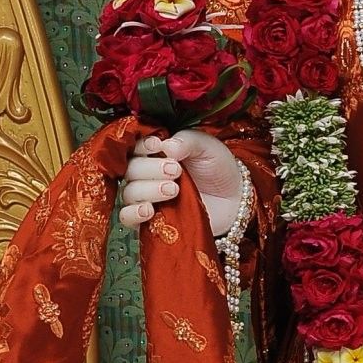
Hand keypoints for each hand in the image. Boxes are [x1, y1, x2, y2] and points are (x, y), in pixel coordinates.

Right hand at [118, 129, 246, 235]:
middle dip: (150, 169)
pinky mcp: (150, 221)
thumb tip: (167, 146)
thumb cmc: (218, 168)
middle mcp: (147, 174)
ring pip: (129, 193)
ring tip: (173, 190)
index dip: (142, 146)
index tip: (158, 146)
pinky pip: (127, 219)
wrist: (234, 199)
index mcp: (156, 152)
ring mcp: (147, 198)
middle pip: (130, 170)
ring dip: (147, 190)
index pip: (134, 147)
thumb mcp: (208, 147)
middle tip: (176, 171)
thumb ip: (187, 141)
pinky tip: (148, 210)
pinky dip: (133, 214)